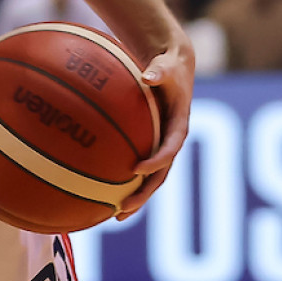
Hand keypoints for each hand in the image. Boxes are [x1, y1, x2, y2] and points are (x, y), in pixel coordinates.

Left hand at [119, 41, 194, 216]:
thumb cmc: (168, 65)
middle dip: (143, 194)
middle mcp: (171, 141)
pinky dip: (124, 180)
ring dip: (136, 197)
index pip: (170, 149)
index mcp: (179, 125)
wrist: (173, 66)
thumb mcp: (167, 66)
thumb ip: (159, 71)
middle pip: (160, 175)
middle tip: (122, 209)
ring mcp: (161, 145)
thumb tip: (147, 75)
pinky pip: (138, 166)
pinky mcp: (150, 144)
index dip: (156, 161)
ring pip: (150, 178)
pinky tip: (102, 191)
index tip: (136, 169)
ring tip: (114, 215)